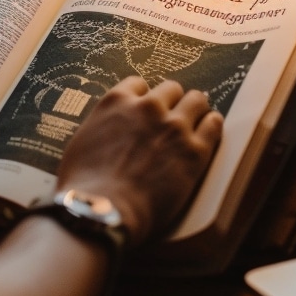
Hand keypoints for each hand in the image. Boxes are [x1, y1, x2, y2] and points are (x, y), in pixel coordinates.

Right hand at [56, 77, 223, 247]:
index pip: (138, 85)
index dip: (143, 98)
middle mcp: (148, 107)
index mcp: (117, 102)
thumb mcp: (83, 141)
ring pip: (196, 100)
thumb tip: (108, 130)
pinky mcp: (194, 151)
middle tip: (172, 117)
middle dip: (171, 102)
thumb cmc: (84, 185)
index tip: (145, 109)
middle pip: (171, 89)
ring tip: (196, 119)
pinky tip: (210, 128)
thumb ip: (102, 126)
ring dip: (194, 108)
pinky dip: (212, 124)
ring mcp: (173, 127)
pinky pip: (213, 124)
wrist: (104, 210)